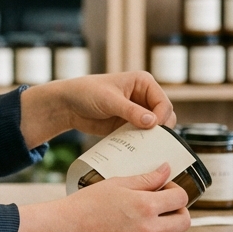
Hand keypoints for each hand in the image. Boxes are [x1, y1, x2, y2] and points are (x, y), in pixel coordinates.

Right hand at [8, 164, 190, 231]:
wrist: (64, 228)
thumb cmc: (85, 204)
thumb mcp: (116, 183)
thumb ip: (145, 178)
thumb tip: (165, 170)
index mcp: (145, 206)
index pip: (181, 198)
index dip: (176, 190)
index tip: (166, 189)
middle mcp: (148, 229)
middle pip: (184, 222)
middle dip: (178, 211)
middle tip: (165, 207)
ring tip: (154, 224)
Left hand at [19, 71, 176, 148]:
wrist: (68, 105)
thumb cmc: (86, 93)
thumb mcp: (110, 100)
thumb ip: (131, 111)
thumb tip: (153, 122)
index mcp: (143, 83)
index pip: (163, 102)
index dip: (161, 117)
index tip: (153, 129)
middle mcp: (144, 96)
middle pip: (164, 116)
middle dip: (160, 128)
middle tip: (151, 140)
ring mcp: (138, 111)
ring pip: (156, 127)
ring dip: (152, 137)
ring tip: (144, 146)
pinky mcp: (129, 124)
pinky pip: (142, 135)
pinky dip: (142, 142)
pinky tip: (136, 148)